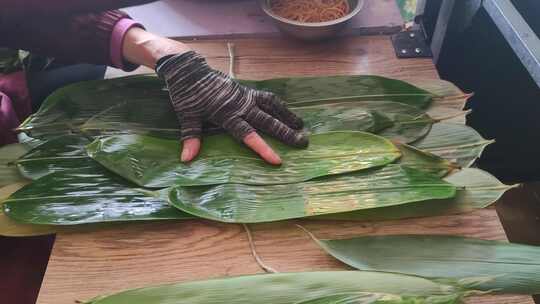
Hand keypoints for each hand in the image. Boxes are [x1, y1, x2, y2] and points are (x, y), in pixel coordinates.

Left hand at [155, 51, 307, 164]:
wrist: (188, 67)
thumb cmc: (186, 93)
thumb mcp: (187, 115)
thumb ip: (191, 137)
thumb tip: (186, 160)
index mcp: (226, 114)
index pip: (248, 135)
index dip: (263, 148)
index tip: (278, 160)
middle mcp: (240, 105)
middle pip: (267, 121)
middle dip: (285, 133)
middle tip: (303, 143)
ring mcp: (245, 96)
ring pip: (271, 107)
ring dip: (286, 116)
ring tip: (301, 126)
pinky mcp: (246, 90)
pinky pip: (266, 98)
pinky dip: (278, 104)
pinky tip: (285, 111)